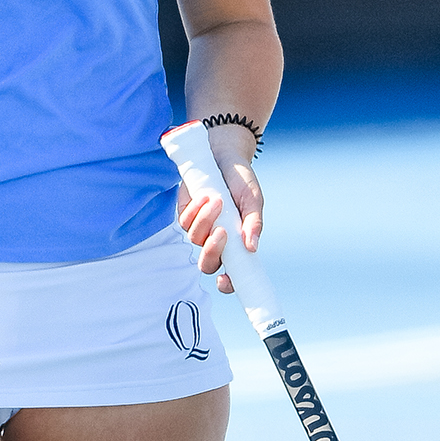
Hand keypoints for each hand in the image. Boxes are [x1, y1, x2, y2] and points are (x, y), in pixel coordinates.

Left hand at [176, 126, 264, 292]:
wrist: (222, 156)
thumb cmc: (241, 181)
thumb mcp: (253, 200)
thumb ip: (253, 223)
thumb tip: (252, 248)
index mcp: (238, 244)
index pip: (233, 274)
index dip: (229, 284)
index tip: (226, 281)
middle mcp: (218, 241)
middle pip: (208, 264)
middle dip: (212, 252)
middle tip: (221, 232)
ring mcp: (200, 229)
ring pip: (196, 240)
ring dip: (206, 221)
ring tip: (218, 200)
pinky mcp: (185, 214)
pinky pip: (185, 222)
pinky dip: (195, 211)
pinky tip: (206, 196)